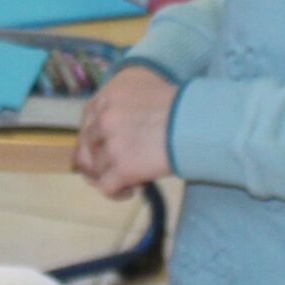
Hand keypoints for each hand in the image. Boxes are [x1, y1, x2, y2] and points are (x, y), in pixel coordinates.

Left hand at [74, 64, 175, 198]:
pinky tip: (131, 191)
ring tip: (129, 180)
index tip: (103, 150)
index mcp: (107, 96)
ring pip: (96, 169)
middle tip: (111, 171)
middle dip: (96, 162)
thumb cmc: (181, 105)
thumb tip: (119, 133)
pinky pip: (106, 187)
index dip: (93, 140)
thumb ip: (125, 108)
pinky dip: (116, 193)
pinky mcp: (122, 167)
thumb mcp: (146, 91)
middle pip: (85, 146)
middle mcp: (103, 117)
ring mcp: (111, 143)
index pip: (87, 122)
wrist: (199, 121)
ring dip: (110, 177)